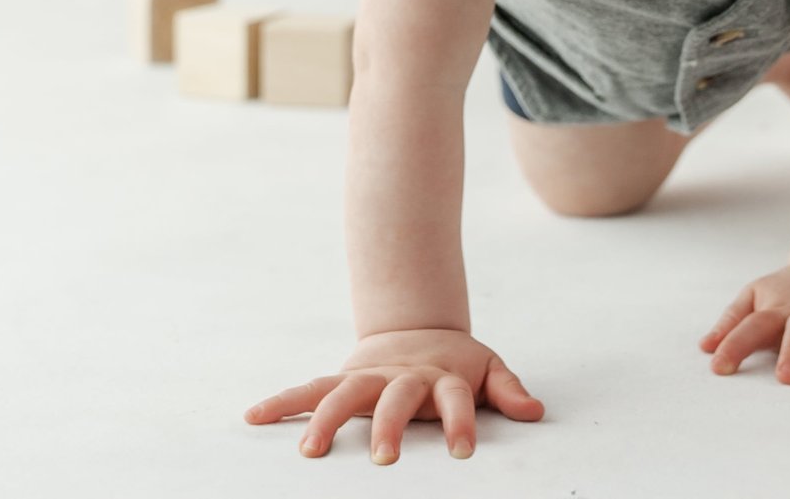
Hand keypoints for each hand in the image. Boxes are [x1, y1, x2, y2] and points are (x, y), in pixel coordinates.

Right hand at [245, 327, 544, 462]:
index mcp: (443, 376)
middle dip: (389, 427)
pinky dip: (282, 402)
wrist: (417, 329)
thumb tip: (535, 411)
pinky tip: (254, 417)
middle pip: (396, 397)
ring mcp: (370, 376)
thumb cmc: (455, 364)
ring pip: (345, 392)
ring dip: (326, 419)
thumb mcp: (488, 369)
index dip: (461, 421)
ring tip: (309, 451)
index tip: (464, 452)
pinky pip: (309, 389)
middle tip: (384, 461)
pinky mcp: (342, 379)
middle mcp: (403, 376)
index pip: (457, 397)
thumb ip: (508, 390)